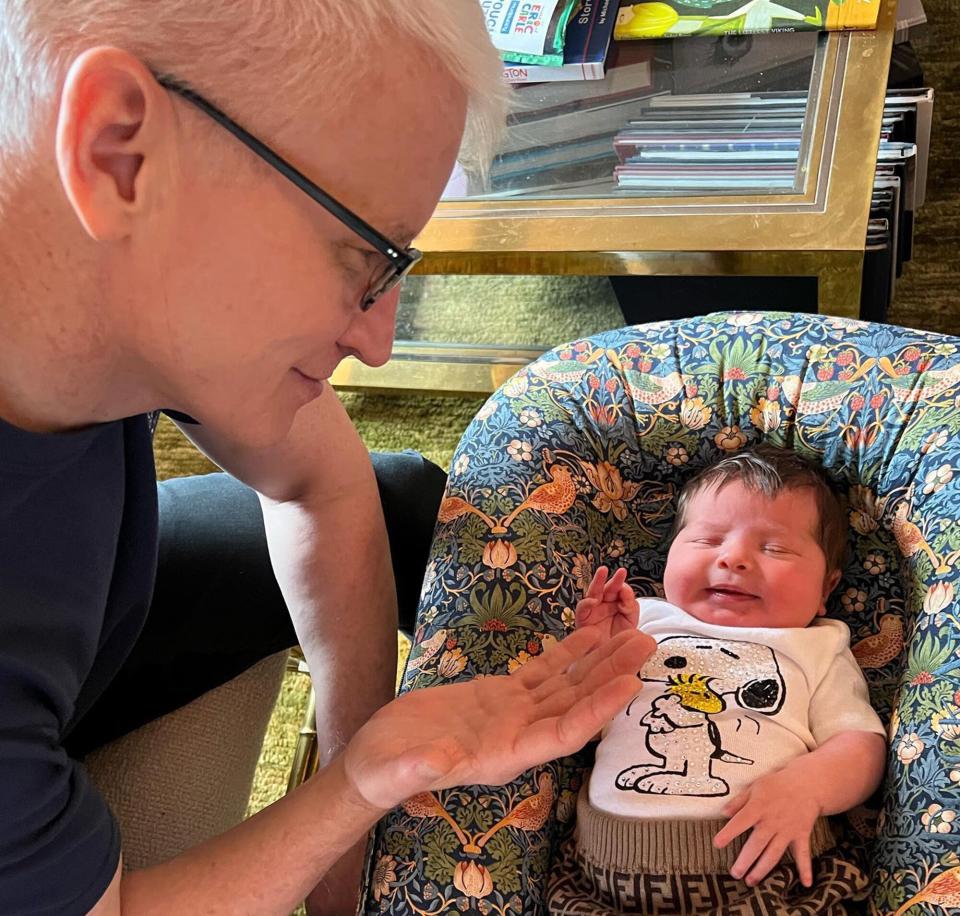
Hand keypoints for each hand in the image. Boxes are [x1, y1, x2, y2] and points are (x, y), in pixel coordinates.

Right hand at [342, 627, 653, 810]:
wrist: (379, 759)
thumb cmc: (387, 768)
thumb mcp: (400, 768)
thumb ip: (421, 766)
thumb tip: (436, 762)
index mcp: (505, 755)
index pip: (562, 733)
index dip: (596, 710)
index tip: (629, 685)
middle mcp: (520, 735)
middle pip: (576, 702)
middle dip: (612, 674)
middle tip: (647, 644)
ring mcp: (513, 713)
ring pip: (566, 683)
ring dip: (599, 659)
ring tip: (632, 632)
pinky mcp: (501, 695)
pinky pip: (542, 671)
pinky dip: (567, 652)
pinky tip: (590, 631)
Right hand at [575, 566, 639, 637]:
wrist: (610, 659)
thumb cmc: (619, 641)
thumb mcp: (631, 621)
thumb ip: (630, 605)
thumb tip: (626, 590)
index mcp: (617, 604)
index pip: (621, 591)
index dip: (625, 589)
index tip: (628, 590)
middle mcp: (604, 605)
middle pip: (608, 588)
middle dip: (614, 580)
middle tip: (621, 572)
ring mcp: (593, 610)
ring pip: (594, 592)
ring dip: (598, 581)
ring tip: (603, 571)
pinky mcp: (583, 619)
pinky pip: (583, 608)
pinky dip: (587, 603)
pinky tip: (594, 600)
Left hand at [713, 764, 821, 887]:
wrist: (806, 784)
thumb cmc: (776, 785)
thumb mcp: (755, 787)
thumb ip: (739, 801)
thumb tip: (723, 812)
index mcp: (759, 807)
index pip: (740, 821)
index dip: (728, 832)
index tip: (717, 844)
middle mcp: (772, 821)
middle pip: (757, 843)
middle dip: (746, 860)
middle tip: (734, 874)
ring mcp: (788, 830)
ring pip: (774, 853)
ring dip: (763, 869)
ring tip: (751, 881)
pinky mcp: (801, 835)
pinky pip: (803, 854)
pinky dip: (805, 868)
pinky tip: (806, 883)